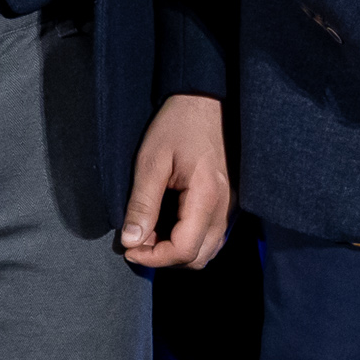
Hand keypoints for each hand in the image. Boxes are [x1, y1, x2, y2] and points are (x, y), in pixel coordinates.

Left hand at [118, 94, 232, 269]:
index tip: (129, 249)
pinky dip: (190, 242)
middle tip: (137, 240)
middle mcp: (225, 208)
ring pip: (207, 252)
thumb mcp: (151, 161)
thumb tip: (130, 241)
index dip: (154, 258)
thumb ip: (142, 204)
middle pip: (197, 258)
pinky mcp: (229, 204)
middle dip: (164, 258)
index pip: (184, 250)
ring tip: (151, 233)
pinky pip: (212, 237)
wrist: (205, 102)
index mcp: (207, 197)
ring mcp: (231, 208)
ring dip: (177, 253)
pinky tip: (168, 226)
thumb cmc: (177, 125)